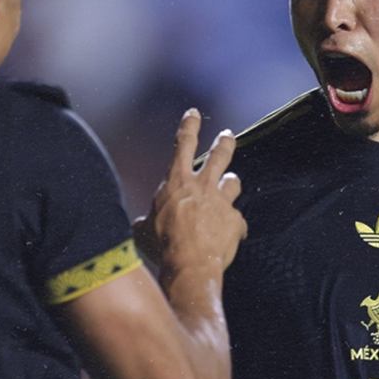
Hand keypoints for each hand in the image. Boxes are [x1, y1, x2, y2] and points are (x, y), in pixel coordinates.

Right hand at [135, 109, 246, 274]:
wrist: (188, 264)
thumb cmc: (161, 246)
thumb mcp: (144, 230)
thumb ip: (146, 221)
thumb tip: (140, 226)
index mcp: (177, 182)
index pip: (183, 144)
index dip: (189, 126)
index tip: (194, 113)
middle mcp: (202, 185)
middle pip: (219, 154)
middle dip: (224, 143)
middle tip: (227, 136)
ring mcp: (222, 202)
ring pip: (233, 182)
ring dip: (230, 185)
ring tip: (229, 188)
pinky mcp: (235, 220)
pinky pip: (238, 221)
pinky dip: (233, 228)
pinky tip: (229, 238)